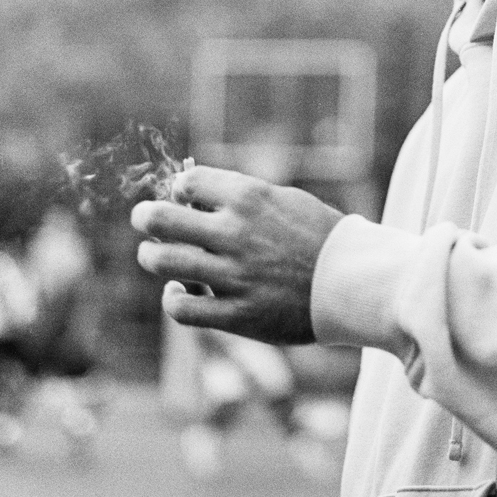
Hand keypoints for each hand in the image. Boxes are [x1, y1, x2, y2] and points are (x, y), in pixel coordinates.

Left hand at [131, 166, 344, 344]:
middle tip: (144, 219)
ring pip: (162, 262)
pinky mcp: (236, 314)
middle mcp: (234, 232)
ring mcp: (232, 275)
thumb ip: (243, 197)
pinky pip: (181, 307)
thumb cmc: (322, 236)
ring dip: (151, 256)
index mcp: (248, 197)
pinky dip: (172, 297)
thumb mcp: (286, 200)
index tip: (183, 196)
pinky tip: (178, 291)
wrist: (353, 281)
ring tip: (153, 256)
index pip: (186, 182)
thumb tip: (197, 195)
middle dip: (145, 216)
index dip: (179, 188)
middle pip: (160, 218)